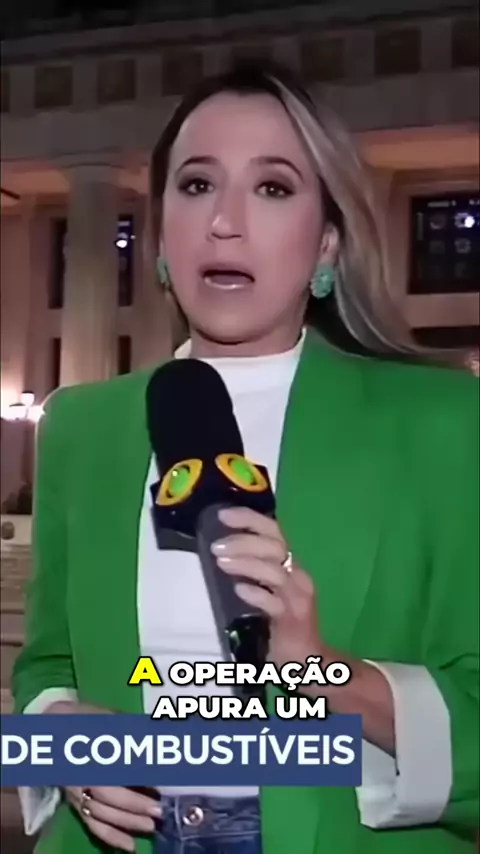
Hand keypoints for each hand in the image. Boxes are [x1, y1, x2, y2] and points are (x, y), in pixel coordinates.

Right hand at [46, 702, 160, 850]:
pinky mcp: (76, 803)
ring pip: (101, 812)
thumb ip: (131, 730)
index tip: (162, 783)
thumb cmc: (88, 718)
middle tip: (159, 809)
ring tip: (152, 826)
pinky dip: (111, 837)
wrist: (54, 725)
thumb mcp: (111, 718)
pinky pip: (93, 824)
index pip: (116, 765)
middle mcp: (81, 773)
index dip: (138, 775)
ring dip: (127, 822)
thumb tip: (158, 740)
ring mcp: (77, 791)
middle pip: (108, 793)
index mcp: (90, 750)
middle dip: (135, 803)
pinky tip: (130, 846)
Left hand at [212, 508, 395, 754]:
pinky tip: (240, 591)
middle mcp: (299, 575)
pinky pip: (273, 603)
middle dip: (244, 541)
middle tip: (216, 546)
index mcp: (292, 563)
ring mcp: (298, 597)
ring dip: (246, 564)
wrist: (309, 658)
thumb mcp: (271, 588)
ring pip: (274, 572)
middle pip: (275, 547)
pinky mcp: (293, 620)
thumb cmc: (284, 619)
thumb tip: (224, 546)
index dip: (250, 519)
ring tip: (221, 563)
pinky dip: (256, 594)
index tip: (223, 514)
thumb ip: (256, 566)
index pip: (275, 530)